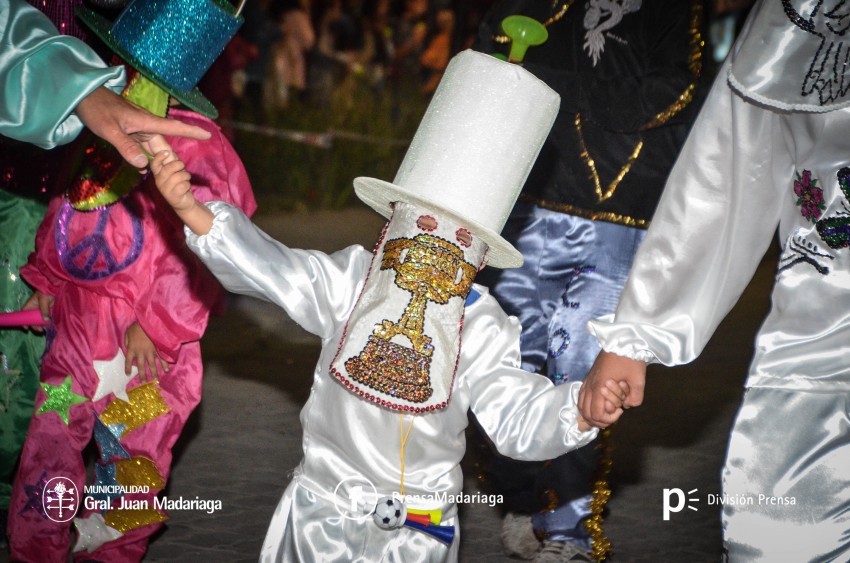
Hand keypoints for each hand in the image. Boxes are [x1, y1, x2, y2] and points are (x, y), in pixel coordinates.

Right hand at [22, 290, 53, 332]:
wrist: (54, 288)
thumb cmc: (46, 292)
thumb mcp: (43, 300)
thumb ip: (44, 310)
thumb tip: (45, 320)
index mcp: (30, 305)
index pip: (25, 314)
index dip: (24, 321)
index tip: (26, 328)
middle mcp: (34, 309)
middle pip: (32, 319)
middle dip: (35, 325)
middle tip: (39, 330)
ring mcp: (41, 310)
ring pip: (40, 319)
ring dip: (41, 324)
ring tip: (44, 329)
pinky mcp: (48, 311)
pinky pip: (47, 317)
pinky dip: (47, 321)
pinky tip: (49, 326)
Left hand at [74, 86, 210, 168]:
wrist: (81, 96)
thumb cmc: (97, 109)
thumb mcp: (110, 130)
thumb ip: (126, 147)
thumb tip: (145, 164)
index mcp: (145, 121)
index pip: (174, 127)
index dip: (191, 131)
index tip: (208, 134)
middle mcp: (145, 124)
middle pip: (164, 143)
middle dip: (169, 158)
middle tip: (173, 173)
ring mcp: (138, 127)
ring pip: (153, 146)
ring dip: (155, 159)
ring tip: (157, 174)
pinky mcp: (130, 130)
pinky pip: (142, 145)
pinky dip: (144, 156)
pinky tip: (140, 166)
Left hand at [124, 322, 167, 380]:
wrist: (147, 322)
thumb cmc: (136, 327)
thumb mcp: (127, 334)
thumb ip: (127, 342)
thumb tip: (128, 347)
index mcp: (131, 349)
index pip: (127, 361)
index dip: (127, 368)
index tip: (128, 374)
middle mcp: (140, 353)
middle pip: (140, 367)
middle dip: (142, 376)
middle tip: (143, 383)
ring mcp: (150, 351)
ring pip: (151, 365)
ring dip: (154, 373)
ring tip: (155, 380)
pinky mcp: (157, 348)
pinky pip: (161, 358)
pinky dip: (164, 364)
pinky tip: (167, 370)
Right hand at [149, 137, 213, 234]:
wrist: (184, 203)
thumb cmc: (179, 184)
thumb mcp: (175, 172)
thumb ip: (172, 162)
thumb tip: (170, 150)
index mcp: (158, 174)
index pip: (154, 164)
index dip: (159, 157)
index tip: (166, 152)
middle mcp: (159, 182)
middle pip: (168, 169)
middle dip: (179, 165)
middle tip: (183, 167)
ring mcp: (165, 190)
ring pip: (178, 177)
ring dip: (185, 176)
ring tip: (185, 179)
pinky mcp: (173, 197)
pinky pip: (183, 185)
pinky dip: (187, 185)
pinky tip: (186, 187)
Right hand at [578, 351, 646, 427]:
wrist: (622, 340)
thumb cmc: (629, 358)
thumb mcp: (638, 379)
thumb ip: (635, 398)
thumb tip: (629, 406)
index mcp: (599, 387)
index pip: (596, 414)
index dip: (608, 419)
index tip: (620, 411)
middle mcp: (590, 385)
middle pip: (585, 412)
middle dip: (598, 420)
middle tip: (613, 417)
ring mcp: (587, 380)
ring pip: (580, 404)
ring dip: (590, 413)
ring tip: (604, 413)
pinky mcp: (589, 377)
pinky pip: (581, 395)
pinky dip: (586, 404)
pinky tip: (597, 404)